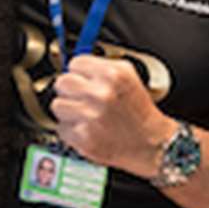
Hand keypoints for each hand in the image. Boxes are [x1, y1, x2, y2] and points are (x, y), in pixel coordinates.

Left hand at [50, 53, 175, 175]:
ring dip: (68, 111)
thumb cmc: (139, 112)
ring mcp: (90, 117)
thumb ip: (100, 65)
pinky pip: (61, 128)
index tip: (84, 80)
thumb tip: (73, 64)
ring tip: (86, 115)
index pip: (75, 63)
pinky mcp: (83, 138)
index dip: (79, 72)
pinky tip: (87, 129)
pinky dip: (71, 130)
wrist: (151, 144)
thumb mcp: (129, 76)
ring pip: (57, 105)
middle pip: (62, 82)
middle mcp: (101, 94)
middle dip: (70, 90)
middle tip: (83, 98)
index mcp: (113, 75)